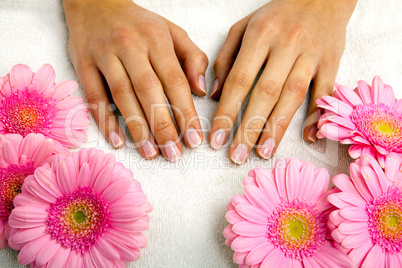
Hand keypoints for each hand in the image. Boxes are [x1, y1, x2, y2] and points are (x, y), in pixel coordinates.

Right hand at [63, 0, 207, 160]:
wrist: (95, 2)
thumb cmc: (140, 24)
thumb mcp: (172, 32)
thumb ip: (193, 58)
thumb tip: (202, 91)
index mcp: (156, 39)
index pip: (175, 80)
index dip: (186, 112)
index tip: (195, 139)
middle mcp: (130, 46)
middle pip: (148, 91)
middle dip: (163, 126)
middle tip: (174, 154)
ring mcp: (104, 55)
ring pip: (122, 96)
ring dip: (137, 128)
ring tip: (151, 153)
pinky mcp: (83, 64)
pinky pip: (94, 96)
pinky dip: (104, 120)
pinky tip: (117, 142)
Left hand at [209, 0, 356, 163]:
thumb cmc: (277, 15)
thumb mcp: (243, 28)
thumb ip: (226, 59)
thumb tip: (216, 94)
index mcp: (260, 36)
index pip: (239, 80)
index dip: (227, 112)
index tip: (216, 138)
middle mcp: (287, 45)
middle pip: (266, 93)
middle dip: (249, 128)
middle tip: (237, 156)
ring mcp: (311, 54)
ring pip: (293, 96)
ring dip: (278, 128)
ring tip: (263, 152)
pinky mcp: (331, 62)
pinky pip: (325, 91)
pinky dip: (318, 114)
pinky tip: (309, 137)